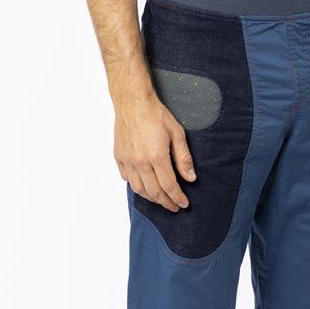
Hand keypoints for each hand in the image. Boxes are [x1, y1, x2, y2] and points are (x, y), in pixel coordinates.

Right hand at [114, 91, 196, 210]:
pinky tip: (144, 185)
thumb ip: (184, 158)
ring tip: (161, 199)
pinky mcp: (119, 157)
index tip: (183, 204)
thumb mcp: (177, 133)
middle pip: (154, 192)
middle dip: (166, 202)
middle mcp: (140, 162)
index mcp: (156, 156)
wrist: (132, 102)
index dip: (177, 198)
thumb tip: (190, 178)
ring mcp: (127, 160)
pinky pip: (127, 178)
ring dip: (151, 198)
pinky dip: (136, 186)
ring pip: (139, 189)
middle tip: (174, 206)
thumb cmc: (156, 114)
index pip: (169, 186)